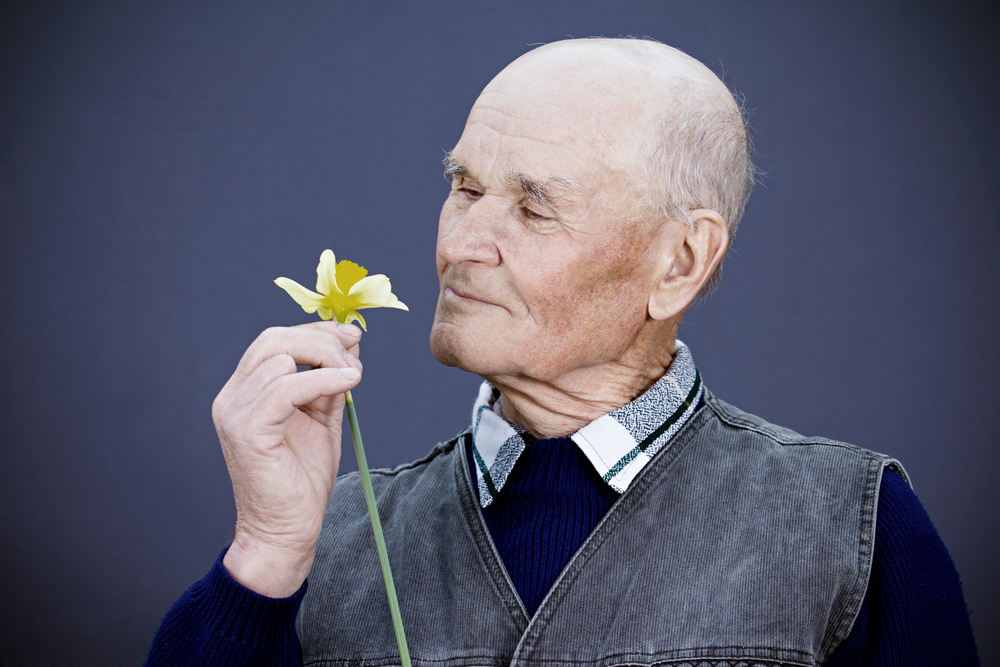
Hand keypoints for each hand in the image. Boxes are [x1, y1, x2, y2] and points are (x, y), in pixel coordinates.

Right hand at [214, 321, 362, 596]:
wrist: (286, 531)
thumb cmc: (301, 481)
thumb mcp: (321, 418)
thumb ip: (328, 382)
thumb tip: (349, 342)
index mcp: (245, 392)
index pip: (274, 340)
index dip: (315, 332)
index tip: (351, 336)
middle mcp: (232, 397)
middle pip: (273, 340)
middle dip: (320, 340)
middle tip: (354, 356)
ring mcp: (235, 412)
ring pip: (280, 357)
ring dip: (326, 360)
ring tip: (352, 378)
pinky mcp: (247, 430)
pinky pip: (286, 387)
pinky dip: (322, 379)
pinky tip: (349, 382)